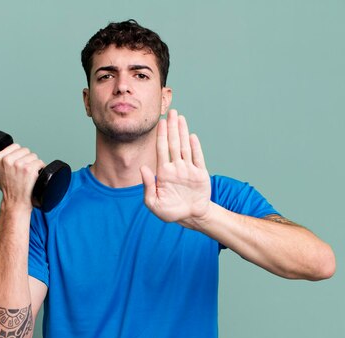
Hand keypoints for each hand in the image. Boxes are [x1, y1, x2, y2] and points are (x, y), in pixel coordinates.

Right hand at [0, 144, 45, 209]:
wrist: (15, 202)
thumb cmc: (8, 189)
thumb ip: (0, 161)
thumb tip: (6, 152)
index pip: (15, 146)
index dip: (20, 154)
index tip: (20, 162)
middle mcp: (8, 160)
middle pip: (25, 150)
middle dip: (27, 159)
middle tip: (25, 170)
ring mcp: (19, 164)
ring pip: (33, 156)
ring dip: (34, 164)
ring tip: (30, 174)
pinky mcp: (29, 169)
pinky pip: (40, 162)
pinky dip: (41, 168)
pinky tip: (36, 175)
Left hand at [140, 109, 210, 227]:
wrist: (190, 217)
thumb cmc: (170, 212)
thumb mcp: (154, 203)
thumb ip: (148, 186)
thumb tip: (144, 168)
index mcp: (164, 173)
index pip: (161, 150)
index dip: (161, 136)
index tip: (160, 122)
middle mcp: (176, 167)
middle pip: (173, 144)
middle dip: (172, 128)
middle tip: (172, 112)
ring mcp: (188, 169)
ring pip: (185, 147)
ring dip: (183, 132)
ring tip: (181, 118)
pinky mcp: (200, 174)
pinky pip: (198, 158)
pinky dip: (195, 147)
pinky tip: (192, 136)